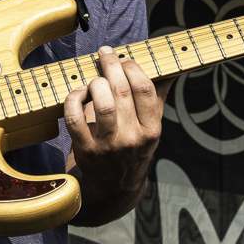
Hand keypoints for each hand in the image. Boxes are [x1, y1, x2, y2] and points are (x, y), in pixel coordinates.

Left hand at [63, 45, 169, 223]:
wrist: (114, 190)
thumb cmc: (132, 151)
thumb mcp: (150, 129)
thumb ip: (157, 98)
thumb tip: (169, 69)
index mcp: (151, 130)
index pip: (145, 89)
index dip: (132, 67)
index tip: (123, 58)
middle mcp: (132, 138)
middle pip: (122, 91)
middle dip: (111, 65)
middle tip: (104, 53)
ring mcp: (108, 146)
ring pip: (101, 103)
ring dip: (94, 83)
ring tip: (94, 79)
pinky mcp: (86, 151)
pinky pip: (74, 117)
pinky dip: (73, 99)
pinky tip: (78, 94)